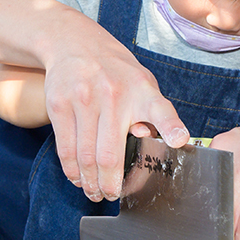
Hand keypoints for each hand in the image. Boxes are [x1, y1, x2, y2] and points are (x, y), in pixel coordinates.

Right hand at [42, 18, 188, 201]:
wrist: (76, 44)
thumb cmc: (117, 73)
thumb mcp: (142, 84)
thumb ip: (153, 114)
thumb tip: (159, 144)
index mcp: (142, 91)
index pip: (161, 110)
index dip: (171, 127)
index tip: (180, 141)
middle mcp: (114, 95)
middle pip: (110, 154)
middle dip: (111, 184)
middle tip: (112, 195)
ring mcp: (84, 99)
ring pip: (85, 156)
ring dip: (89, 182)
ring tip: (94, 192)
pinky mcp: (60, 104)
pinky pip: (66, 148)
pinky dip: (71, 170)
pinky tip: (77, 177)